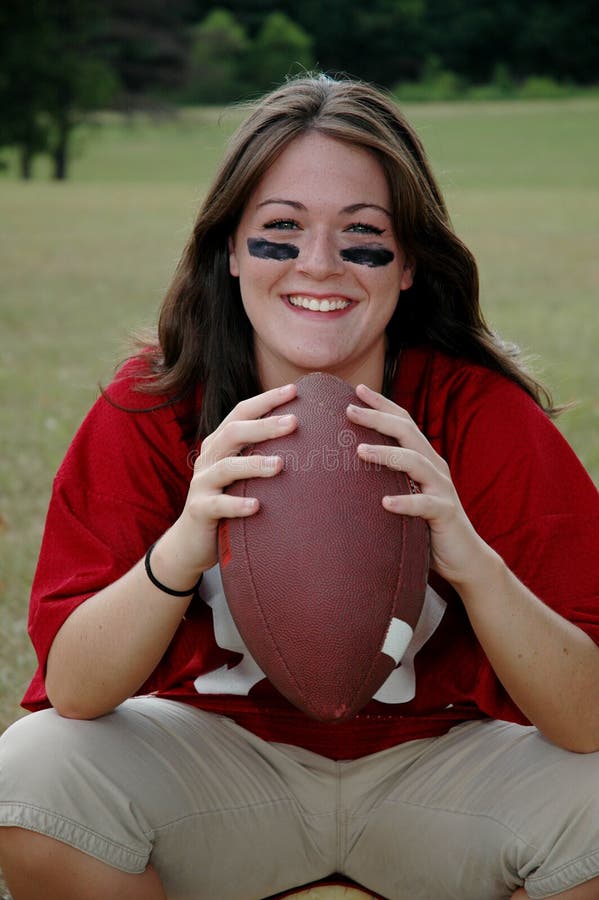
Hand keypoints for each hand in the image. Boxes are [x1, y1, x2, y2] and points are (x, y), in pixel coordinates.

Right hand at [165, 383, 297, 578]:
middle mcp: (209, 458)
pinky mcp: (199, 510)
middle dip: (264, 426)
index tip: (294, 390)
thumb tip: (307, 439)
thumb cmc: (228, 502)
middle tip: (294, 422)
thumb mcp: (243, 475)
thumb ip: (262, 455)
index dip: (265, 400)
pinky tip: (257, 506)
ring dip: (254, 464)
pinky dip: (237, 504)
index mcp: (220, 444)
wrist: (191, 541)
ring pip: (226, 467)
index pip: (241, 413)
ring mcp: (201, 484)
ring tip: (280, 465)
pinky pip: (217, 505)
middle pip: (233, 433)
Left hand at [347, 383, 488, 588]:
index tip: (357, 389)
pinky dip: (405, 502)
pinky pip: (425, 505)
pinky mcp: (445, 514)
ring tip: (360, 450)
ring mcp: (441, 489)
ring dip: (386, 454)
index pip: (403, 423)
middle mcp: (434, 467)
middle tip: (349, 410)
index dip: (382, 404)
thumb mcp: (405, 494)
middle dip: (378, 417)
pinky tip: (385, 503)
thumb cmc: (426, 524)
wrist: (463, 557)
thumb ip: (387, 478)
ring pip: (415, 462)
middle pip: (407, 432)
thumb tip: (348, 465)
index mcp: (423, 459)